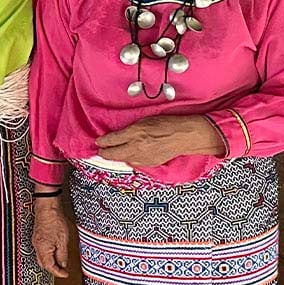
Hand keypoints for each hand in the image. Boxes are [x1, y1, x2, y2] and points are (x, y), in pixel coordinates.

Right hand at [32, 200, 70, 277]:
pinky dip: (48, 255)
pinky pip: (41, 251)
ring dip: (50, 262)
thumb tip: (62, 265)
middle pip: (43, 264)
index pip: (49, 267)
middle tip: (63, 270)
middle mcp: (37, 247)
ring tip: (61, 261)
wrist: (47, 207)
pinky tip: (55, 252)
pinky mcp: (37, 237)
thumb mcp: (63, 241)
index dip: (58, 273)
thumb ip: (62, 255)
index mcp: (42, 249)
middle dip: (53, 269)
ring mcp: (36, 242)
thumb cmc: (54, 221)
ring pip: (41, 258)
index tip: (66, 274)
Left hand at [96, 115, 224, 167]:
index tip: (98, 142)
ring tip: (110, 155)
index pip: (111, 140)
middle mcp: (137, 146)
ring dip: (115, 157)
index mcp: (135, 132)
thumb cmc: (167, 124)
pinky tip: (127, 157)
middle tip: (100, 151)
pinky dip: (128, 160)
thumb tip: (118, 136)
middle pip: (113, 154)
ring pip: (122, 160)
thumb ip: (130, 130)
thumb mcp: (145, 121)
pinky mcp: (150, 163)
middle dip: (104, 153)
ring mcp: (143, 156)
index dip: (102, 142)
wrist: (184, 136)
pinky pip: (134, 163)